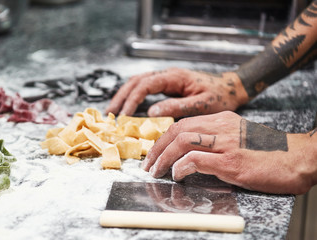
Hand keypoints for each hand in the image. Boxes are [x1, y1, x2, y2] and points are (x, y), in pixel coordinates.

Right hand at [105, 68, 248, 117]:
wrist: (231, 88)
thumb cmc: (220, 96)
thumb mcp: (202, 104)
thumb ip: (177, 107)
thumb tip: (152, 112)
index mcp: (174, 77)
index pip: (146, 85)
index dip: (132, 99)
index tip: (125, 114)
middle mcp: (167, 75)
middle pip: (136, 81)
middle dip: (122, 96)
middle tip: (111, 113)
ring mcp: (166, 79)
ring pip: (138, 83)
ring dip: (124, 95)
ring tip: (114, 110)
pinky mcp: (167, 85)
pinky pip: (145, 87)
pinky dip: (133, 96)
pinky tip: (128, 106)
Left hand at [141, 111, 316, 193]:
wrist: (301, 157)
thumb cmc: (271, 152)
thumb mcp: (240, 138)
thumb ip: (218, 140)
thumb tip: (193, 154)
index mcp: (223, 120)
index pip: (184, 123)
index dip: (164, 137)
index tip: (155, 151)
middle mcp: (222, 127)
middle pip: (178, 130)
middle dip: (157, 147)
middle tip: (148, 163)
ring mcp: (227, 143)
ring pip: (183, 141)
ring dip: (164, 157)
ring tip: (155, 171)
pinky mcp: (232, 161)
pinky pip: (197, 159)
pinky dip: (181, 166)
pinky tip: (176, 174)